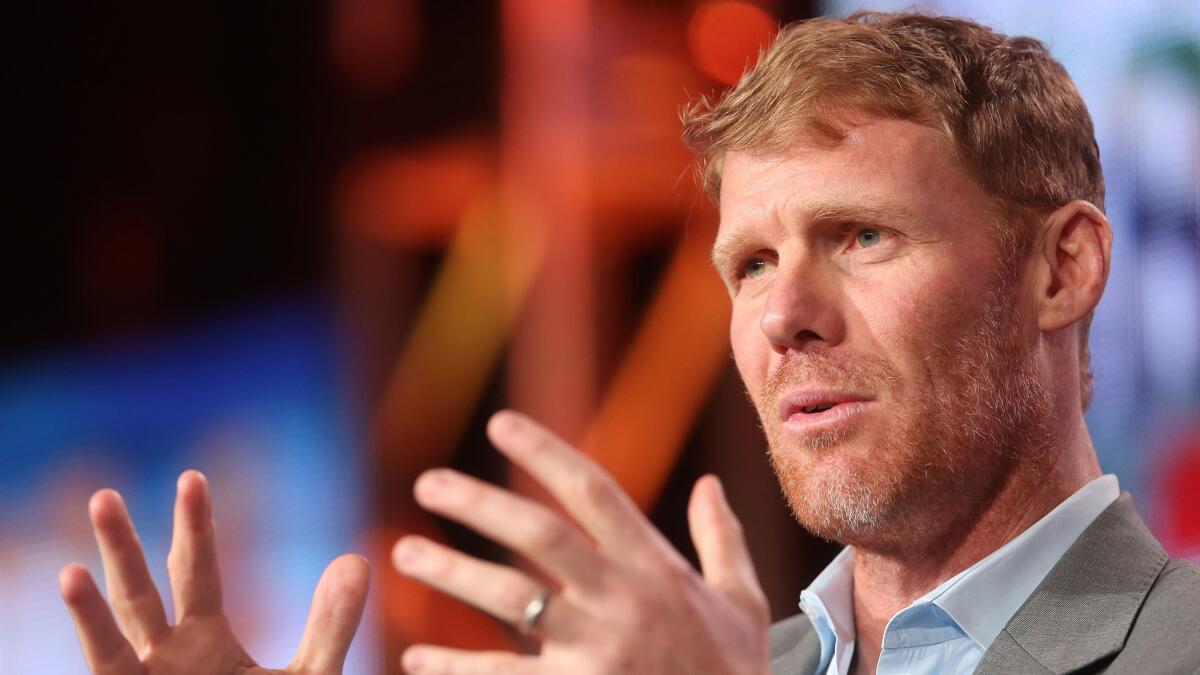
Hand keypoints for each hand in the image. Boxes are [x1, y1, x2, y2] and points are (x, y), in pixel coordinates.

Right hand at [59, 470, 368, 674]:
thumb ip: (331, 624)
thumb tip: (357, 558)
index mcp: (204, 640)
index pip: (194, 572)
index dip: (194, 527)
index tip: (192, 478)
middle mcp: (166, 660)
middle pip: (140, 593)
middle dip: (122, 548)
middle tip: (105, 494)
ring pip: (112, 642)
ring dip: (92, 607)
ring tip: (71, 568)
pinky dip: (95, 644)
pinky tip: (76, 608)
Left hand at [392, 410, 771, 673]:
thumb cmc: (735, 673)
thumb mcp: (742, 601)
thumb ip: (721, 538)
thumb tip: (711, 483)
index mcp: (656, 567)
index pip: (593, 491)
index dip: (545, 453)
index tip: (501, 424)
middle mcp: (624, 599)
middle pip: (540, 535)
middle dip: (479, 503)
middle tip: (428, 483)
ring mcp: (598, 650)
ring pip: (510, 599)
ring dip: (451, 572)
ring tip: (405, 553)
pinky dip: (456, 667)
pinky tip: (417, 657)